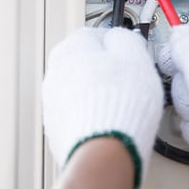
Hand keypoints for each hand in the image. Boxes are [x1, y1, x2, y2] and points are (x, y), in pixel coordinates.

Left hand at [42, 27, 162, 188]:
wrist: (104, 152)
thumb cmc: (119, 106)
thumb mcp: (135, 58)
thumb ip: (126, 40)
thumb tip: (121, 37)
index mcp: (69, 50)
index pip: (93, 35)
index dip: (116, 45)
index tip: (130, 54)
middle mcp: (54, 75)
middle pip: (83, 64)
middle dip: (105, 71)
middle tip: (129, 82)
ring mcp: (52, 104)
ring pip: (79, 91)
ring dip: (97, 96)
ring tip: (122, 107)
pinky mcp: (56, 130)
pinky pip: (77, 116)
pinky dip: (91, 117)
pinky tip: (109, 124)